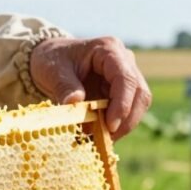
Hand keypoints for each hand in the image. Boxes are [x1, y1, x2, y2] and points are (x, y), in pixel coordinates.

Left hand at [29, 37, 151, 139]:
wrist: (51, 59)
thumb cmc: (52, 60)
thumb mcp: (52, 70)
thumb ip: (65, 86)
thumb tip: (74, 103)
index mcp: (109, 49)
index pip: (125, 78)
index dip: (122, 104)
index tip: (110, 126)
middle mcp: (124, 60)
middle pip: (139, 93)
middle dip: (126, 120)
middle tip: (107, 139)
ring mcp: (126, 76)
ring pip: (138, 104)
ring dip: (123, 126)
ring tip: (100, 140)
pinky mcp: (122, 91)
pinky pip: (127, 111)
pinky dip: (116, 126)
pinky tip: (99, 136)